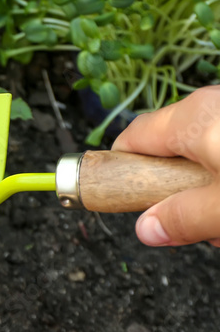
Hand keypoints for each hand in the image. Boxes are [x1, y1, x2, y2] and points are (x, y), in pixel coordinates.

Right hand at [113, 85, 219, 246]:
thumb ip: (183, 218)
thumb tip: (147, 229)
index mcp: (193, 117)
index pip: (132, 139)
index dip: (121, 171)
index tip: (123, 198)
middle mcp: (213, 103)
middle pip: (172, 149)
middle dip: (180, 191)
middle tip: (201, 225)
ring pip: (206, 152)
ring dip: (211, 189)